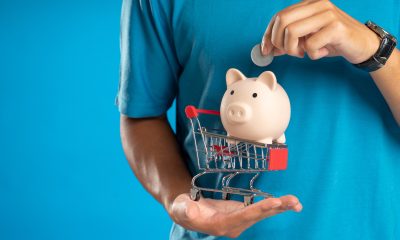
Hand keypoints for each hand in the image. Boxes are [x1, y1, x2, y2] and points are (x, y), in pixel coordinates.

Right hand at [169, 193, 301, 237]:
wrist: (187, 212)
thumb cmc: (183, 209)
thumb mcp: (181, 208)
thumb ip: (184, 210)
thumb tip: (190, 210)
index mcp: (221, 225)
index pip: (243, 217)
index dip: (259, 210)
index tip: (273, 202)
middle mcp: (234, 225)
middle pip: (258, 216)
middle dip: (276, 209)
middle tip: (293, 202)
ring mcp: (240, 220)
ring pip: (262, 214)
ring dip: (280, 208)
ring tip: (296, 202)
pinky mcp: (242, 214)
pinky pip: (261, 210)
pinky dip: (274, 206)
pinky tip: (287, 203)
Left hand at [261, 0, 379, 63]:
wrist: (363, 44)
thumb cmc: (333, 41)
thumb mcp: (307, 39)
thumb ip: (288, 41)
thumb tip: (267, 49)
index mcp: (308, 4)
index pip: (278, 16)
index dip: (268, 35)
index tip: (266, 51)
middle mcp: (317, 4)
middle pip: (282, 20)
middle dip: (278, 42)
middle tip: (288, 53)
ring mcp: (327, 14)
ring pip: (292, 31)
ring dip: (293, 49)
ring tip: (304, 53)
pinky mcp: (336, 27)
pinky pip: (310, 44)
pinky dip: (312, 54)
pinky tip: (322, 52)